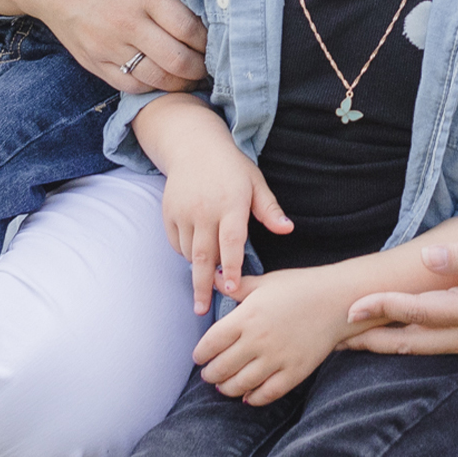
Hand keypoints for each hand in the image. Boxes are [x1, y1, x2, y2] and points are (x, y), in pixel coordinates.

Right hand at [0, 0, 207, 90]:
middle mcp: (127, 24)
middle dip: (201, 68)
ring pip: (156, 78)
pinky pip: (128, 84)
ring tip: (192, 77)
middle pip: (177, 60)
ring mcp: (108, 46)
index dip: (209, 41)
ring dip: (180, 83)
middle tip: (212, 66)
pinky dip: (150, 87)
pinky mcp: (93, 60)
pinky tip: (162, 80)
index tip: (219, 41)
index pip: (189, 28)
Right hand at [142, 100, 292, 313]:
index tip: (234, 289)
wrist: (194, 146)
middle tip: (203, 309)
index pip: (232, 241)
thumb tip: (288, 229)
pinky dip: (186, 254)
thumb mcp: (255, 183)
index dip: (234, 267)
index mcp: (232, 203)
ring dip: (198, 271)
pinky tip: (196, 258)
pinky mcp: (169, 213)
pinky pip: (178, 243)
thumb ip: (269, 209)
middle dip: (204, 285)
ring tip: (204, 289)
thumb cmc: (231, 168)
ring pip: (190, 252)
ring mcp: (184, 212)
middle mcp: (206, 209)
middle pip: (205, 255)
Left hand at [192, 270, 342, 404]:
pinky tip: (248, 395)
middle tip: (208, 374)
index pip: (210, 344)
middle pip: (220, 368)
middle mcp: (258, 341)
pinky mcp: (294, 372)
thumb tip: (215, 275)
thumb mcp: (266, 282)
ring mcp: (276, 359)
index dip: (200, 355)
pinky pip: (266, 394)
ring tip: (224, 386)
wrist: (338, 300)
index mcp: (247, 317)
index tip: (199, 357)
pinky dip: (253, 398)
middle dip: (209, 374)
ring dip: (226, 389)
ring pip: (239, 385)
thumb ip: (238, 286)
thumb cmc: (300, 287)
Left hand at [342, 232, 457, 354]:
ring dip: (389, 345)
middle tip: (335, 338)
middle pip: (415, 342)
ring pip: (425, 350)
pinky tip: (395, 337)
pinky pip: (439, 347)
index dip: (384, 308)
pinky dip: (412, 343)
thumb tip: (430, 257)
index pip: (421, 312)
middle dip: (374, 340)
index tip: (352, 306)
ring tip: (354, 342)